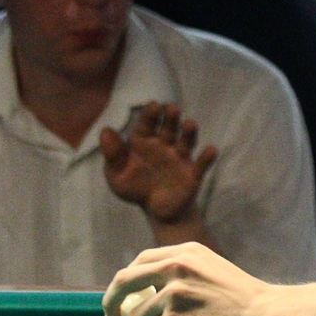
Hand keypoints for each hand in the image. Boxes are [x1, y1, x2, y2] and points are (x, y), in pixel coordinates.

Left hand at [100, 101, 217, 227]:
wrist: (157, 210)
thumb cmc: (135, 188)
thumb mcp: (117, 174)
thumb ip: (112, 154)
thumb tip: (105, 131)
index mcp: (145, 142)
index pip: (147, 124)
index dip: (150, 115)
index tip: (153, 106)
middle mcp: (165, 145)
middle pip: (169, 128)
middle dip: (171, 118)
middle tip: (172, 109)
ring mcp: (180, 158)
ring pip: (186, 141)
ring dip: (189, 132)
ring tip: (190, 124)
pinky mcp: (193, 173)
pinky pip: (201, 164)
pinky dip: (207, 158)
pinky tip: (211, 150)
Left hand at [104, 241, 274, 315]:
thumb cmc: (245, 300)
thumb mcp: (213, 271)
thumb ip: (188, 274)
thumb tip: (160, 290)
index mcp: (185, 252)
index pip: (141, 261)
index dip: (126, 280)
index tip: (124, 297)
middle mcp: (175, 267)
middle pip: (124, 282)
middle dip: (110, 303)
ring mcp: (174, 293)